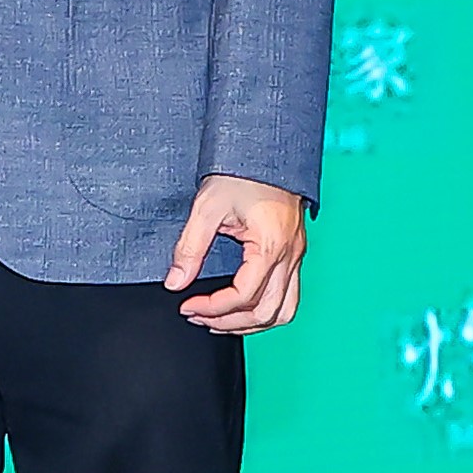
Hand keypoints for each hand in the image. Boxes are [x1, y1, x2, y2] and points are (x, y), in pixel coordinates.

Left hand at [166, 174, 307, 333]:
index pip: (243, 296)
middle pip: (267, 312)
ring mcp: (296, 255)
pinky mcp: (294, 252)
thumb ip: (190, 247)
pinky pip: (288, 295)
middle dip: (230, 322)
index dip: (212, 308)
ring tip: (220, 321)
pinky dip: (266, 309)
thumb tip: (175, 281)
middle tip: (198, 317)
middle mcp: (290, 255)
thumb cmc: (240, 172)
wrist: (266, 150)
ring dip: (252, 323)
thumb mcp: (208, 207)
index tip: (187, 306)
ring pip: (285, 310)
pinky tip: (242, 306)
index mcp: (270, 246)